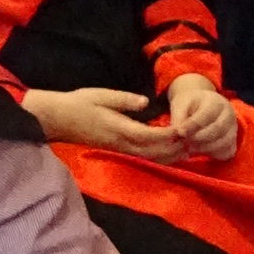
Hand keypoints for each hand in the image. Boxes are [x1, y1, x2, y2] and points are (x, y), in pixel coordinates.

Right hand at [23, 85, 187, 159]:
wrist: (56, 119)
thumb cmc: (78, 103)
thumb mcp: (101, 95)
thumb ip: (125, 100)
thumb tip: (146, 102)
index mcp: (120, 129)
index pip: (152, 136)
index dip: (170, 135)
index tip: (186, 128)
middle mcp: (123, 144)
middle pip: (157, 152)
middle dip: (177, 147)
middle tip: (196, 139)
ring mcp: (121, 150)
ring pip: (152, 158)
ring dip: (172, 155)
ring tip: (190, 147)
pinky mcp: (119, 151)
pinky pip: (145, 158)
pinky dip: (161, 157)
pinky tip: (172, 151)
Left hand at [166, 73, 237, 161]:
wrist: (201, 105)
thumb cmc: (190, 105)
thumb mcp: (181, 105)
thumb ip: (178, 118)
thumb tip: (179, 133)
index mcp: (216, 102)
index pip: (207, 115)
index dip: (193, 126)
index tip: (180, 133)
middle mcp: (229, 115)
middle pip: (218, 130)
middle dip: (199, 139)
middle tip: (185, 143)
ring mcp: (233, 129)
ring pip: (224, 143)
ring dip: (206, 149)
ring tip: (190, 148)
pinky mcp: (233, 141)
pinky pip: (227, 152)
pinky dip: (214, 154)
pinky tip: (201, 151)